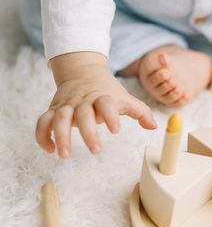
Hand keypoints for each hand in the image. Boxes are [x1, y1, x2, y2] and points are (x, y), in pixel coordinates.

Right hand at [36, 62, 156, 157]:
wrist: (82, 71)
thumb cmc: (106, 90)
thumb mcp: (123, 97)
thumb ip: (139, 111)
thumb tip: (154, 126)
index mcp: (102, 96)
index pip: (106, 103)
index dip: (111, 115)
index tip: (116, 130)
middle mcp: (83, 100)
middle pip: (83, 113)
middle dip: (88, 132)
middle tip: (96, 150)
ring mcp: (67, 105)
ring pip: (60, 117)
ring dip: (61, 136)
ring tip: (64, 155)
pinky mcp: (54, 110)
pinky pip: (43, 121)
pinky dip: (42, 135)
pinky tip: (49, 149)